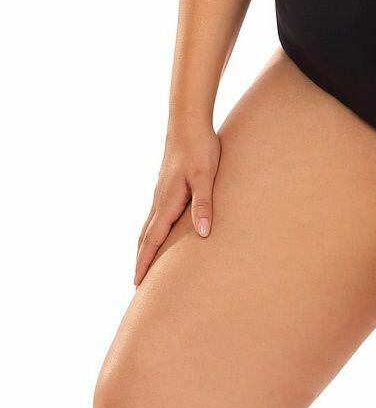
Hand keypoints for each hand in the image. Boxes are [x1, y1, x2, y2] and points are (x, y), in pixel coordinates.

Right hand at [133, 122, 221, 286]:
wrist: (189, 122)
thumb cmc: (200, 148)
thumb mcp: (206, 177)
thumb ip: (203, 204)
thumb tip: (202, 233)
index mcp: (167, 203)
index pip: (152, 240)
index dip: (144, 263)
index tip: (136, 285)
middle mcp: (160, 201)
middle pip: (146, 237)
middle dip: (141, 260)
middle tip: (137, 285)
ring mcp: (162, 192)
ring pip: (149, 226)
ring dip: (145, 246)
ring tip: (144, 263)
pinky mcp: (168, 185)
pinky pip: (156, 215)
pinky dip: (153, 231)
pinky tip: (159, 231)